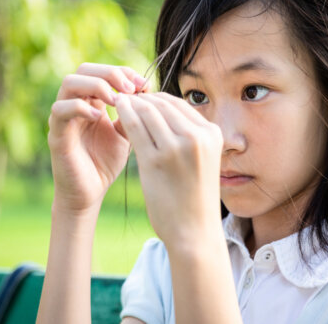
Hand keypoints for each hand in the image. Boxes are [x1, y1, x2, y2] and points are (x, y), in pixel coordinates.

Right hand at [48, 63, 150, 215]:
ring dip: (96, 86)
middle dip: (110, 73)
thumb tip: (147, 91)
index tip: (144, 84)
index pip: (103, 71)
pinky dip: (81, 108)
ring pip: (69, 82)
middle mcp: (75, 104)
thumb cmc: (106, 163)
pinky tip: (101, 117)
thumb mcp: (127, 134)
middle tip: (132, 88)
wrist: (90, 193)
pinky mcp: (56, 134)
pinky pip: (61, 110)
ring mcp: (63, 117)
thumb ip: (133, 114)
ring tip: (117, 100)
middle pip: (85, 69)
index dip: (123, 72)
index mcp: (92, 102)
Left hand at [115, 92, 222, 246]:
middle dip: (141, 97)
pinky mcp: (155, 161)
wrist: (194, 232)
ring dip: (130, 104)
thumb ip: (189, 135)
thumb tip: (163, 112)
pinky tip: (116, 113)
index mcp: (211, 133)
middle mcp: (197, 136)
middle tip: (124, 96)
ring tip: (118, 102)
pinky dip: (124, 115)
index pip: (178, 103)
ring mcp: (176, 148)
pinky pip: (134, 127)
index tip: (141, 99)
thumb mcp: (202, 159)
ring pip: (147, 111)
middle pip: (162, 103)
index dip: (155, 98)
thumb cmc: (195, 197)